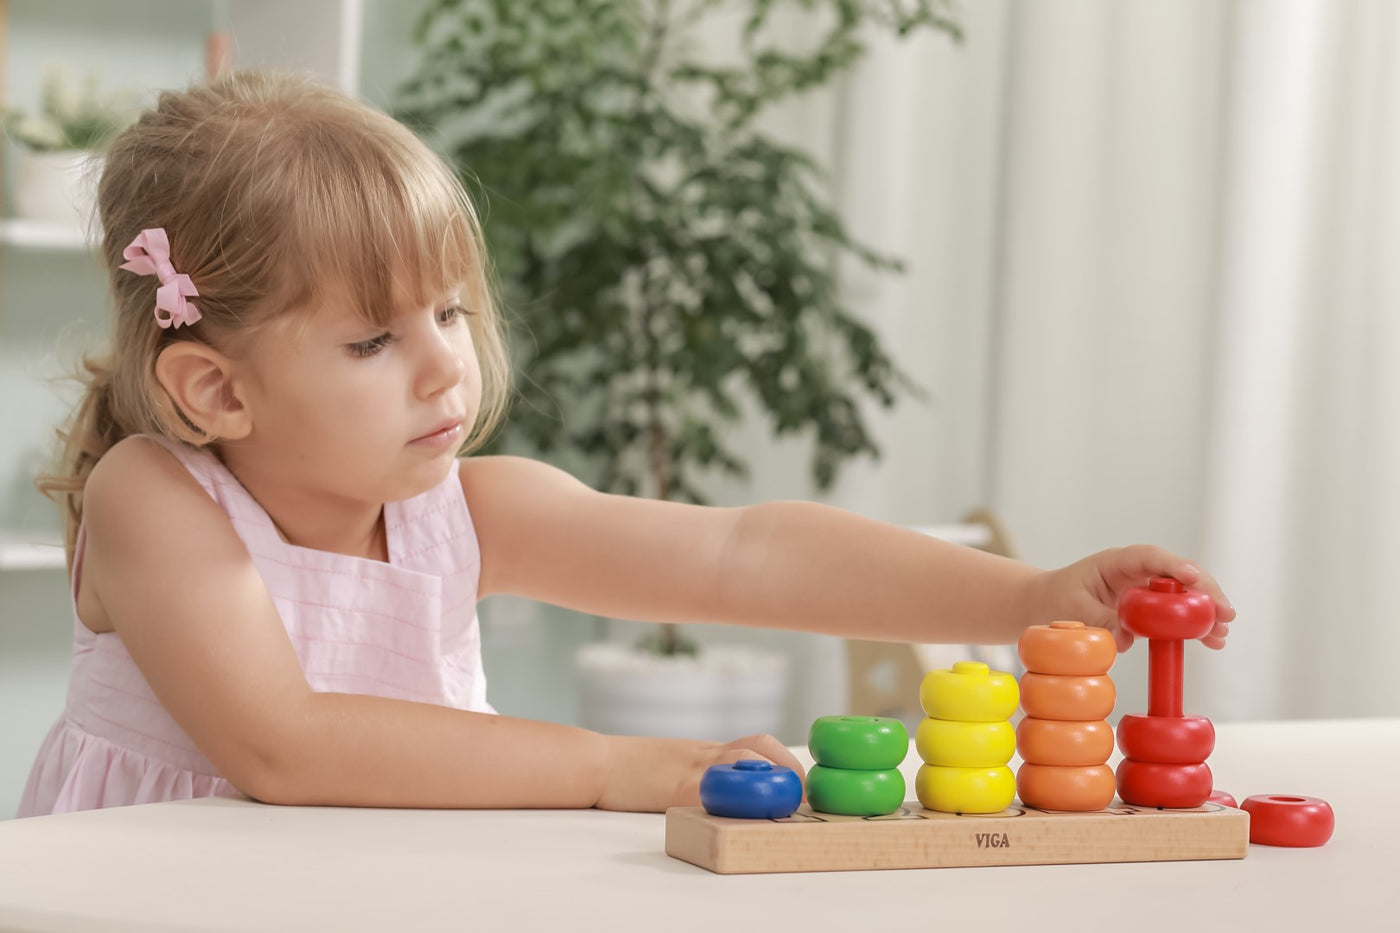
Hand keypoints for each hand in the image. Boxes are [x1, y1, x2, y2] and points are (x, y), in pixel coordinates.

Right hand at [594, 733, 803, 811]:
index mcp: (706, 750)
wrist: (597, 763)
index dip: (783, 759)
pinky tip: (750, 807)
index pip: (756, 743)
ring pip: (746, 758)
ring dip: (772, 777)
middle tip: (802, 793)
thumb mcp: (674, 764)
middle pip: (760, 745)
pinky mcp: (680, 785)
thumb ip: (702, 772)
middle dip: (788, 767)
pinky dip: (739, 794)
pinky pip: (718, 785)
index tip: (799, 782)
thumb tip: (732, 792)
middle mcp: (705, 753)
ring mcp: (694, 766)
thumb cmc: (630, 770)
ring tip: (787, 800)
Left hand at [1028, 545, 1234, 651]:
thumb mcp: (1072, 610)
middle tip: (1225, 614)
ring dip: (1204, 611)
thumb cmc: (1055, 600)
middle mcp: (1135, 571)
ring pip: (1182, 594)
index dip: (1174, 566)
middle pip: (1177, 574)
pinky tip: (1211, 640)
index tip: (1194, 578)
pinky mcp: (1147, 607)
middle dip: (1203, 591)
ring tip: (1222, 633)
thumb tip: (1127, 639)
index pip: (1150, 556)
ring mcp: (1144, 588)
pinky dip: (1192, 625)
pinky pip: (1174, 612)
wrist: (1044, 605)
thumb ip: (1100, 621)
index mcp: (1115, 561)